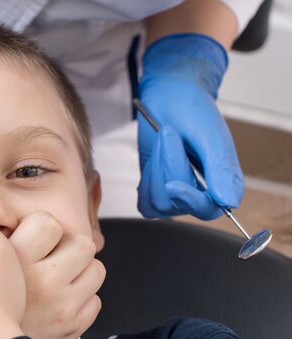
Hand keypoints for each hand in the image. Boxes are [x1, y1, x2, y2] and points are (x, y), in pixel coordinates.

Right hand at [9, 212, 104, 338]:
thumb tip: (14, 222)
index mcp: (13, 261)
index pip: (48, 222)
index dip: (44, 229)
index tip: (34, 240)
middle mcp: (41, 281)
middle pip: (82, 243)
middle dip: (70, 250)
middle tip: (52, 261)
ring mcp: (61, 305)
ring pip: (96, 270)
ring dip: (81, 275)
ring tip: (59, 283)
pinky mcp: (73, 327)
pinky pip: (94, 302)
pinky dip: (81, 303)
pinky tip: (59, 307)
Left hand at [137, 33, 243, 219]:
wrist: (168, 94)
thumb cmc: (193, 108)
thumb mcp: (210, 135)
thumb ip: (220, 168)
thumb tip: (228, 200)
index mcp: (223, 180)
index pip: (208, 209)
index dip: (189, 200)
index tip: (172, 184)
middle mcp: (202, 191)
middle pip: (176, 203)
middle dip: (167, 168)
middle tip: (170, 135)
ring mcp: (178, 192)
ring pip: (158, 202)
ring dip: (156, 168)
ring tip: (164, 141)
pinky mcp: (157, 189)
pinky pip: (146, 203)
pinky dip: (146, 180)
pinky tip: (154, 158)